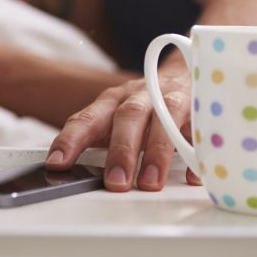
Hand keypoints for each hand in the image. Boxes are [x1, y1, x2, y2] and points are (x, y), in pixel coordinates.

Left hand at [45, 69, 200, 191]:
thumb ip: (96, 139)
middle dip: (121, 150)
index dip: (71, 139)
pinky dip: (196, 153)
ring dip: (156, 152)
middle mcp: (140, 96)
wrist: (183, 74)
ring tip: (150, 182)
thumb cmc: (143, 106)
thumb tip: (63, 169)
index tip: (57, 163)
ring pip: (163, 118)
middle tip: (115, 182)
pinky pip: (198, 128)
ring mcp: (170, 98)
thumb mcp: (115, 117)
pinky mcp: (197, 107)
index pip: (87, 117)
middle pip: (128, 116)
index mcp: (112, 100)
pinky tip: (192, 176)